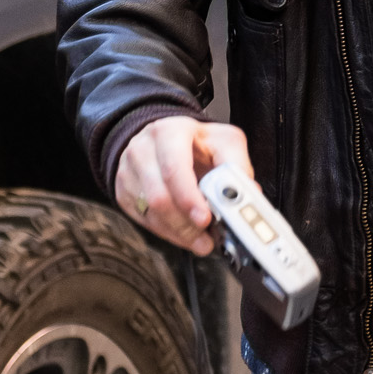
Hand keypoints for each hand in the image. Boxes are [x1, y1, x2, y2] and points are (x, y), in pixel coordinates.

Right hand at [114, 115, 252, 256]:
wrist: (162, 138)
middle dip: (186, 224)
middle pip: (159, 197)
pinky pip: (144, 221)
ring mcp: (129, 172)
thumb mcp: (223, 140)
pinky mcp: (123, 191)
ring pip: (151, 213)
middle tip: (208, 238)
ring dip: (180, 233)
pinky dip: (168, 233)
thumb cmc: (195, 141)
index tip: (206, 218)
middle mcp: (143, 150)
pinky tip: (186, 234)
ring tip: (202, 240)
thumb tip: (249, 193)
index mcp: (169, 133)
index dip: (189, 198)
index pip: (174, 169)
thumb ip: (237, 165)